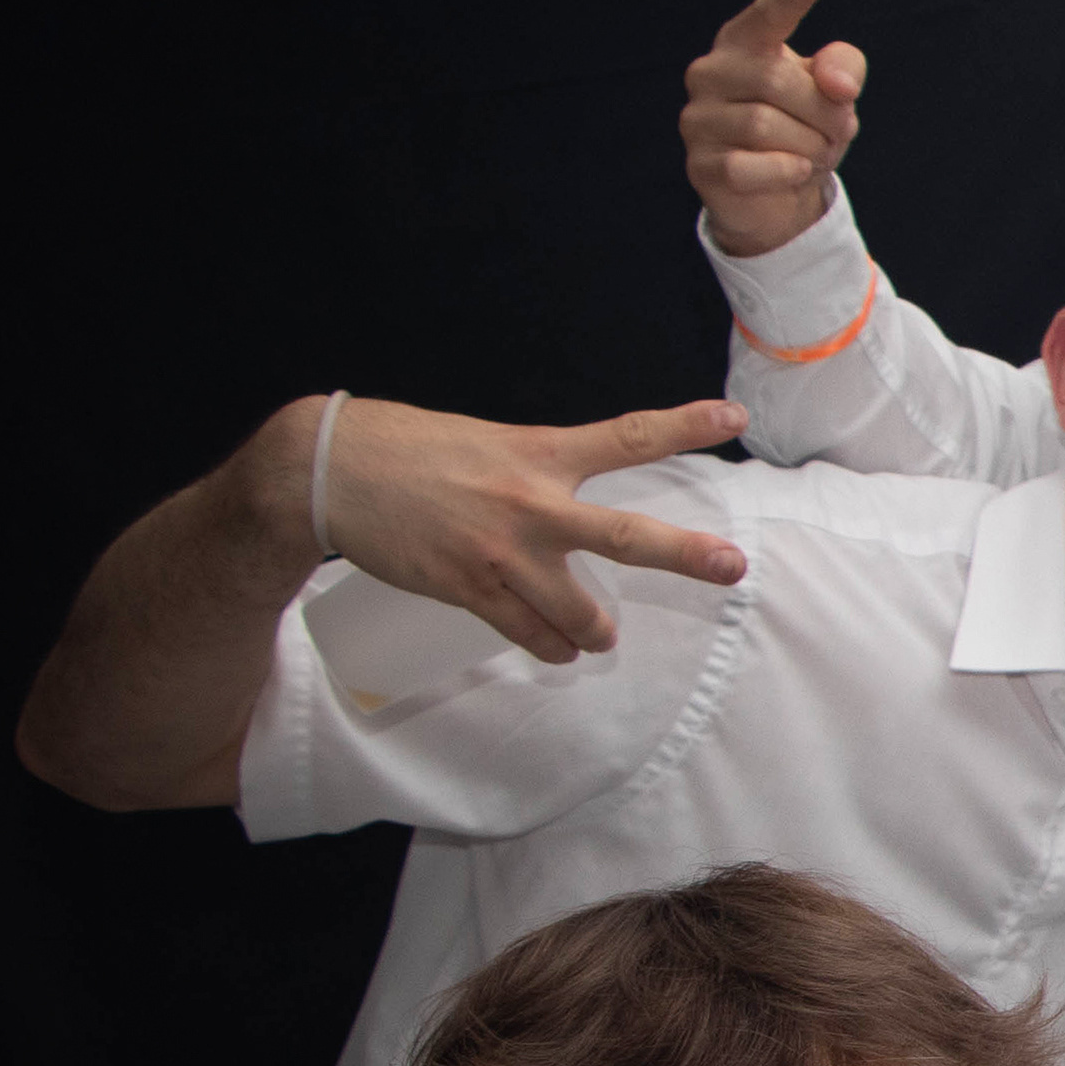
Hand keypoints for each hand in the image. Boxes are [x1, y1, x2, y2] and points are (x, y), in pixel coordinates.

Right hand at [316, 398, 750, 663]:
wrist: (330, 473)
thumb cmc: (409, 450)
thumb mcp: (485, 441)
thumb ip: (535, 470)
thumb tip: (566, 509)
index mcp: (539, 452)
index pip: (627, 436)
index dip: (685, 424)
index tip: (734, 416)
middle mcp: (532, 503)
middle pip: (626, 535)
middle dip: (686, 555)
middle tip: (733, 567)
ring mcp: (504, 552)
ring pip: (579, 614)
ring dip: (594, 634)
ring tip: (597, 638)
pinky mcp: (470, 589)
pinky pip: (531, 635)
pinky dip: (551, 647)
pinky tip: (557, 649)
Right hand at [680, 0, 865, 258]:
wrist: (778, 196)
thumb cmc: (803, 129)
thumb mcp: (833, 95)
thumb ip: (843, 71)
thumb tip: (838, 85)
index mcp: (742, 43)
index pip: (767, 16)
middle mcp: (709, 73)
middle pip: (779, 81)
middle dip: (823, 113)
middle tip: (835, 132)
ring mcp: (697, 119)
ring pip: (766, 125)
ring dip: (810, 146)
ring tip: (813, 153)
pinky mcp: (700, 165)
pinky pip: (751, 166)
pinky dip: (786, 172)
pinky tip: (794, 172)